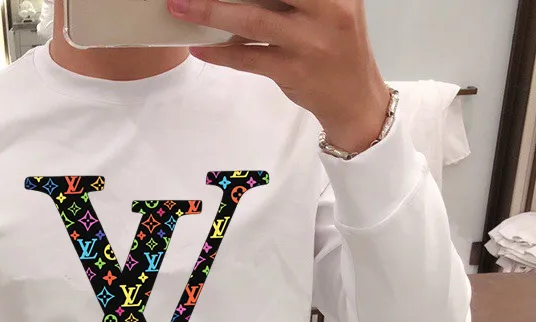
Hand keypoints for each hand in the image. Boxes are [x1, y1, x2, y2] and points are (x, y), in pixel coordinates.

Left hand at [167, 0, 390, 152]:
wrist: (354, 98)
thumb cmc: (336, 47)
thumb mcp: (331, 8)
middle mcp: (327, 10)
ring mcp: (308, 42)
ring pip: (253, 21)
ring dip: (212, 12)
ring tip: (181, 7)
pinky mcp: (292, 71)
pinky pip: (248, 59)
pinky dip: (221, 53)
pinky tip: (200, 47)